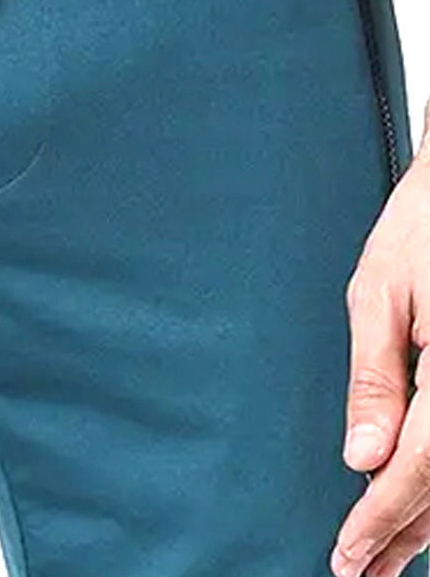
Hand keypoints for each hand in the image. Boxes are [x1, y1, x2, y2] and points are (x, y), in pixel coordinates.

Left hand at [331, 101, 429, 576]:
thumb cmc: (424, 224)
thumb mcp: (381, 290)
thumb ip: (375, 377)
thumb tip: (362, 454)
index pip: (417, 470)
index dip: (379, 520)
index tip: (345, 556)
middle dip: (402, 535)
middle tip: (361, 572)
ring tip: (389, 556)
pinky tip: (427, 504)